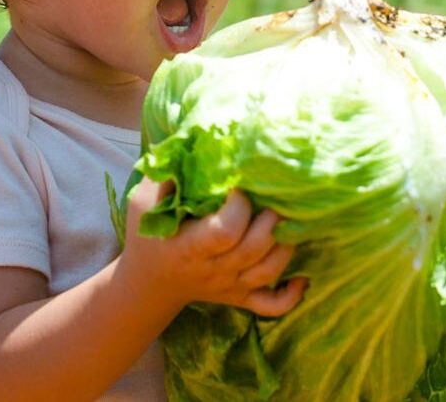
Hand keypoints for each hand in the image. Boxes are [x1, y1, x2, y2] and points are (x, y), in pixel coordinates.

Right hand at [118, 177, 306, 317]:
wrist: (148, 284)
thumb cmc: (147, 236)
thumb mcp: (143, 202)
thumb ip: (162, 173)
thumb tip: (192, 139)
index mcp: (188, 246)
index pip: (224, 233)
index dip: (239, 209)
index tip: (238, 188)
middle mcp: (212, 269)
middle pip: (253, 251)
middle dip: (270, 222)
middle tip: (275, 200)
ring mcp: (229, 286)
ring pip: (268, 273)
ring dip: (286, 248)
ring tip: (287, 223)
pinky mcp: (240, 297)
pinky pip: (271, 306)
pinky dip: (291, 296)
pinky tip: (303, 277)